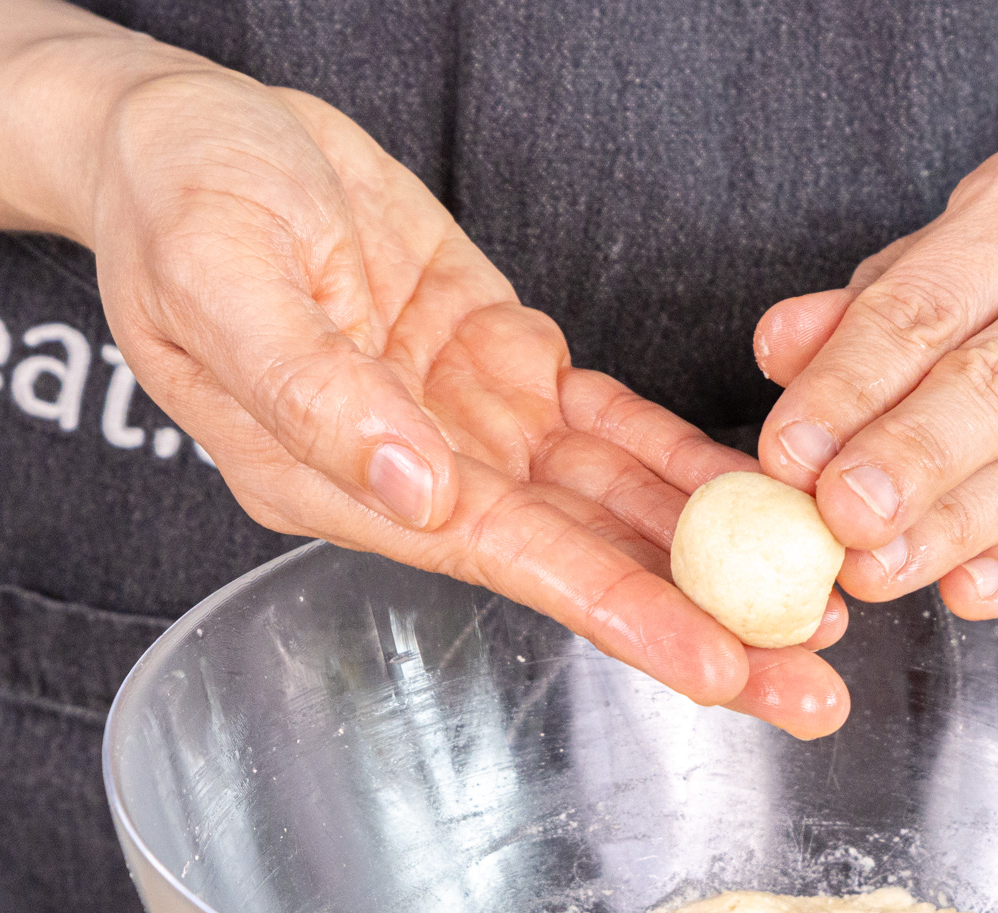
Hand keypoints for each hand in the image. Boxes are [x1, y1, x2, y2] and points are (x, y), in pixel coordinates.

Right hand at [85, 69, 848, 735]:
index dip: (622, 613)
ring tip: (818, 610)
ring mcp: (472, 425)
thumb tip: (415, 494)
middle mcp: (423, 476)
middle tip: (812, 690)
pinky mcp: (504, 366)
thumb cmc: (179, 203)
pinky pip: (613, 425)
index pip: (511, 564)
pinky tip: (761, 498)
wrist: (192, 136)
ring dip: (718, 557)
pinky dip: (686, 461)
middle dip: (706, 627)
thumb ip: (315, 395)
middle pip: (587, 562)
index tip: (723, 668)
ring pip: (617, 505)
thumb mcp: (220, 280)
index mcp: (344, 481)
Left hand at [750, 132, 997, 616]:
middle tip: (837, 521)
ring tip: (879, 570)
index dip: (848, 386)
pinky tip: (971, 589)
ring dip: (956, 527)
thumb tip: (778, 348)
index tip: (786, 457)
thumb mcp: (960, 267)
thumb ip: (867, 311)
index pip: (928, 301)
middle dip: (906, 460)